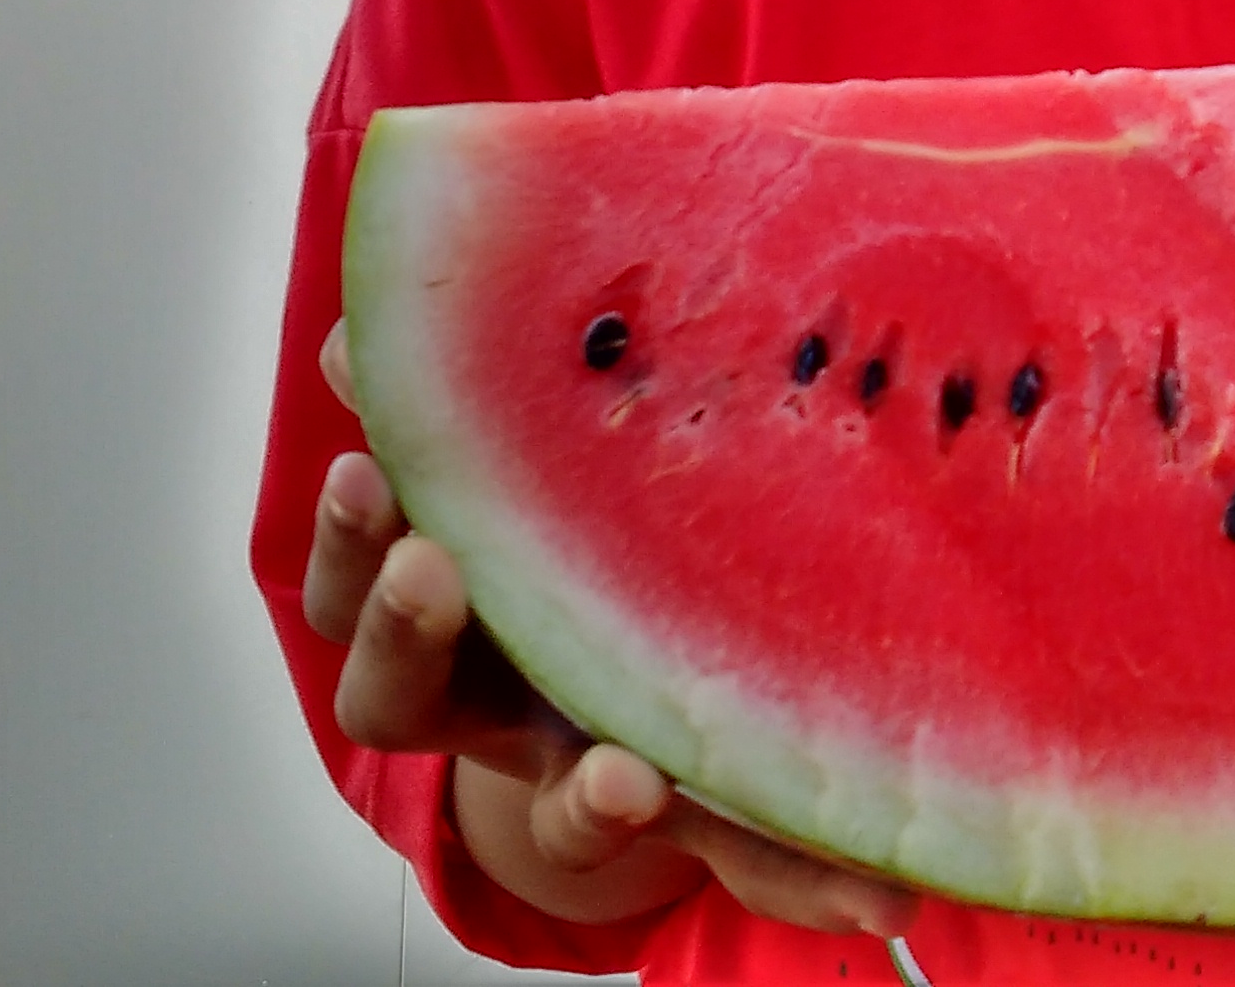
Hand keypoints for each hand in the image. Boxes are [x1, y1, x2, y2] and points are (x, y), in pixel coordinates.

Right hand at [307, 324, 919, 934]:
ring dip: (584, 806)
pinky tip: (883, 897)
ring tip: (624, 785)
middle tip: (430, 570)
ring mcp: (593, 770)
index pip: (360, 585)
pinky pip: (752, 865)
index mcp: (454, 603)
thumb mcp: (518, 469)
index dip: (351, 536)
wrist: (624, 692)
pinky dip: (813, 882)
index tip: (363, 461)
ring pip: (559, 813)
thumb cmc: (579, 534)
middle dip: (405, 634)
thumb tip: (351, 337)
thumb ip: (446, 393)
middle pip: (401, 700)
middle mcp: (502, 701)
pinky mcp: (706, 821)